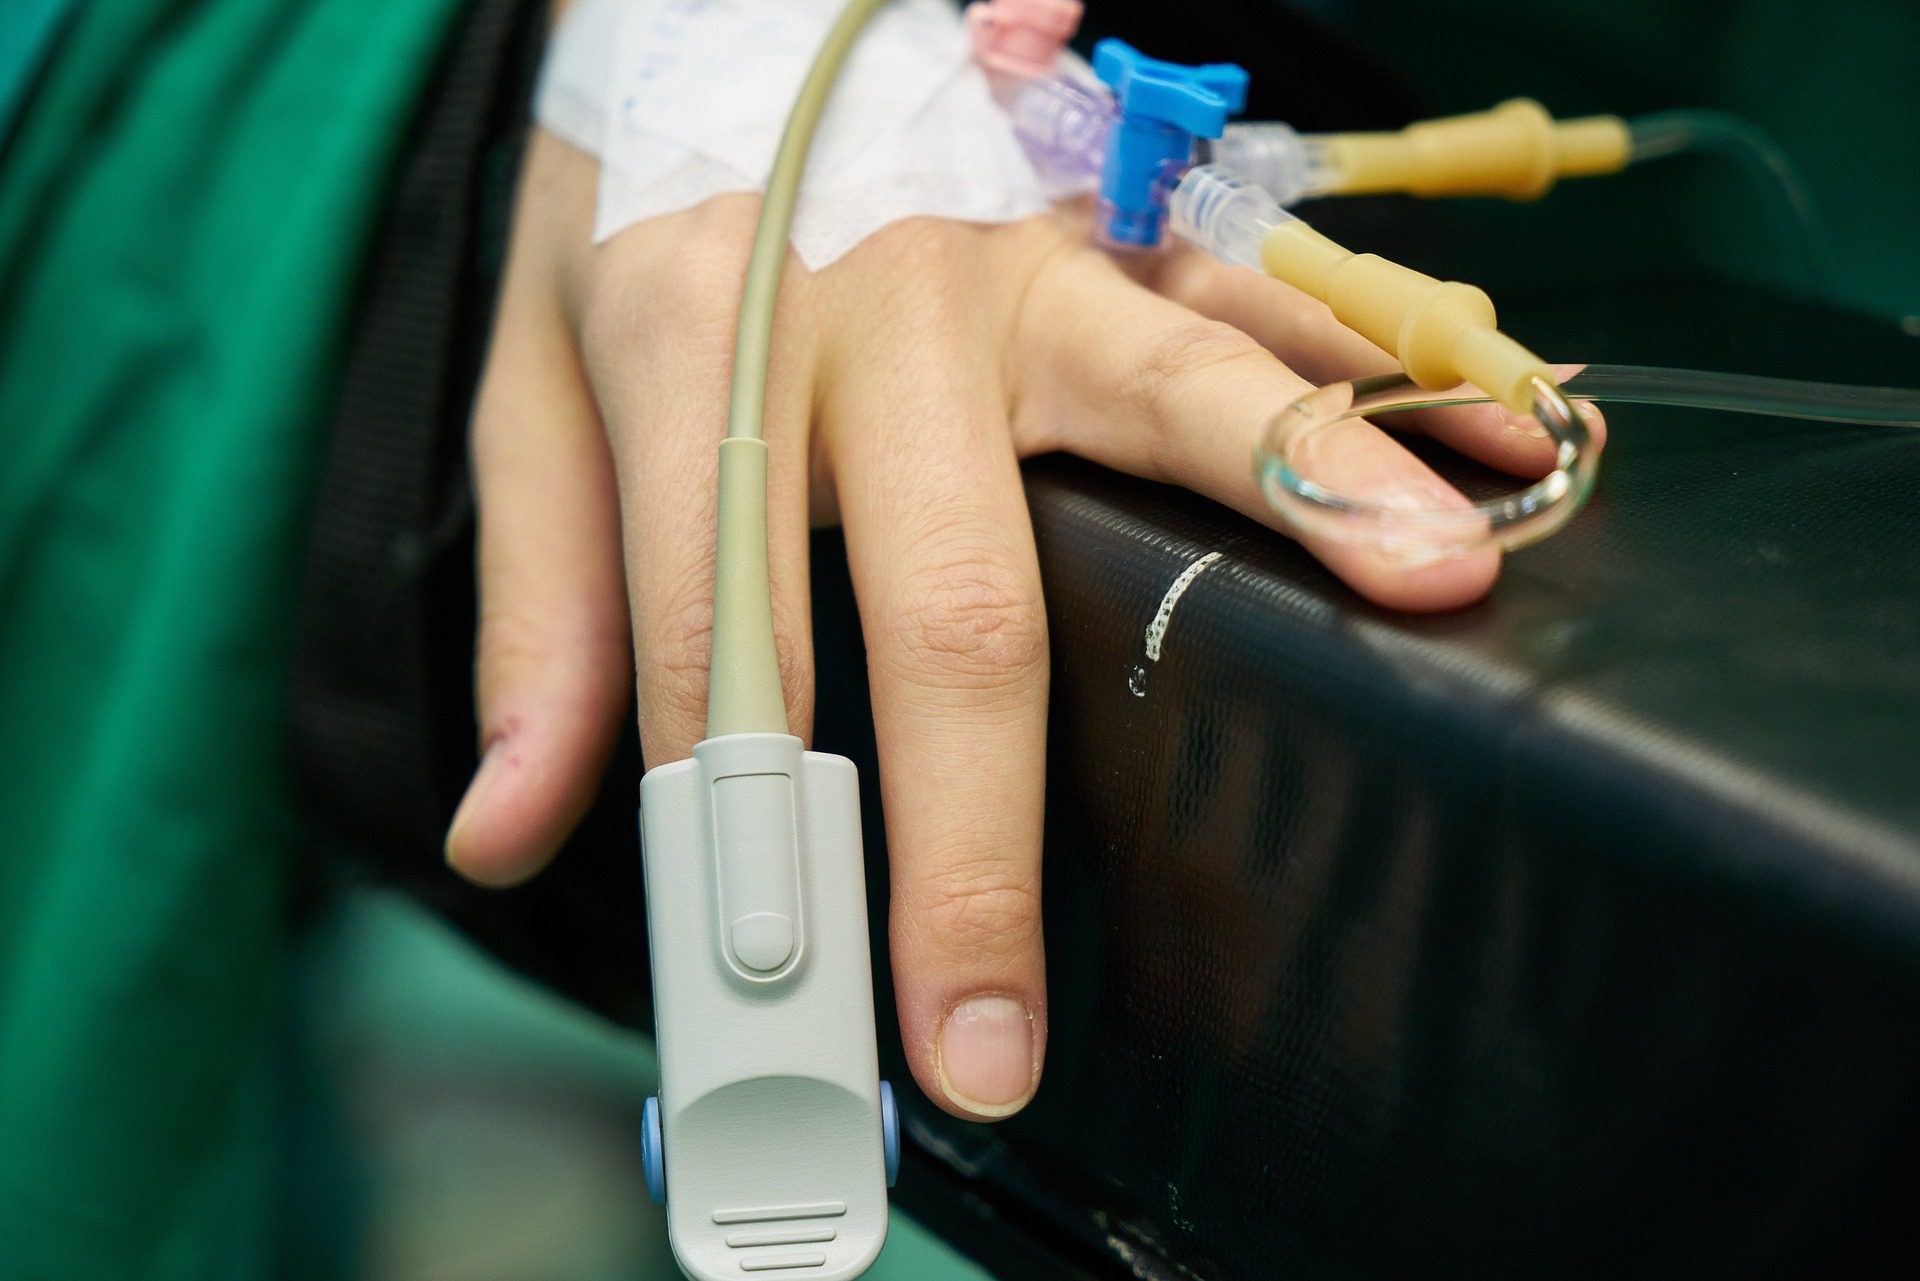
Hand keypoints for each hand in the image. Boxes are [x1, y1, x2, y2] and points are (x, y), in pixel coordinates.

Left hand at [444, 131, 1602, 1118]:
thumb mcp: (529, 382)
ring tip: (1428, 592)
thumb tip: (509, 835)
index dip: (741, 840)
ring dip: (1305, 500)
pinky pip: (1267, 293)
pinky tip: (1494, 444)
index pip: (714, 639)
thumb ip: (536, 608)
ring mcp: (1017, 249)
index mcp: (693, 343)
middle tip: (994, 1034)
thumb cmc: (631, 206)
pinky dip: (1386, 371)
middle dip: (971, 843)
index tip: (779, 1010)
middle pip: (943, 604)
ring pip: (1167, 394)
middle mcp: (870, 306)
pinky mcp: (1120, 216)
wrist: (722, 2)